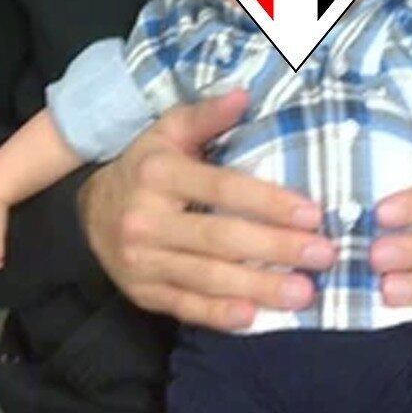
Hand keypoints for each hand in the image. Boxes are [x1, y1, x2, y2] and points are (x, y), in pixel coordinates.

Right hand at [77, 88, 336, 332]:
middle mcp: (146, 220)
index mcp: (158, 174)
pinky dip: (218, 315)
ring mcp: (141, 262)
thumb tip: (244, 94)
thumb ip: (206, 116)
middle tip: (323, 256)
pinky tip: (253, 318)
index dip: (269, 202)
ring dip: (258, 287)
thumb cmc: (145, 167)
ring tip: (303, 293)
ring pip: (206, 278)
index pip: (223, 189)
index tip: (313, 214)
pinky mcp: (142, 294)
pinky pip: (185, 307)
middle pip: (220, 238)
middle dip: (276, 248)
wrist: (88, 213)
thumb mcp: (168, 132)